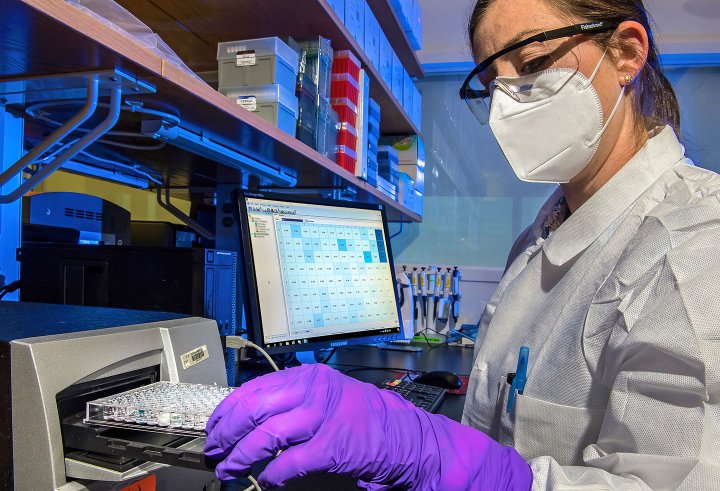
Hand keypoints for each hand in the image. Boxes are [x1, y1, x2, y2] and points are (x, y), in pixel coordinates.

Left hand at [205, 364, 530, 489]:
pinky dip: (273, 475)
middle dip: (227, 432)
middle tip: (214, 450)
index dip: (228, 410)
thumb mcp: (325, 398)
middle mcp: (315, 390)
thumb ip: (292, 401)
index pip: (254, 388)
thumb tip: (247, 417)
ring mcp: (325, 416)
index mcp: (309, 377)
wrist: (405, 436)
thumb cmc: (362, 419)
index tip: (214, 426)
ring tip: (229, 469)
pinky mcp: (333, 446)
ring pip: (266, 435)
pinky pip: (290, 463)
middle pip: (254, 408)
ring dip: (241, 456)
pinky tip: (267, 481)